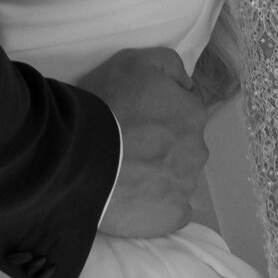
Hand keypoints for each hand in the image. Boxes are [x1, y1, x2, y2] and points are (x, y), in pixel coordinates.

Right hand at [80, 46, 208, 238]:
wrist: (80, 153)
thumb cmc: (107, 103)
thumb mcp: (136, 61)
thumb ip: (170, 66)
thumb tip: (184, 84)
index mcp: (192, 113)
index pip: (183, 113)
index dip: (158, 115)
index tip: (134, 120)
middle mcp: (197, 149)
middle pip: (182, 147)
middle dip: (161, 147)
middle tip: (127, 148)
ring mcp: (186, 185)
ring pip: (177, 179)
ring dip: (158, 176)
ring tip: (124, 175)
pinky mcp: (172, 216)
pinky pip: (174, 212)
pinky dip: (159, 207)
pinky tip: (135, 199)